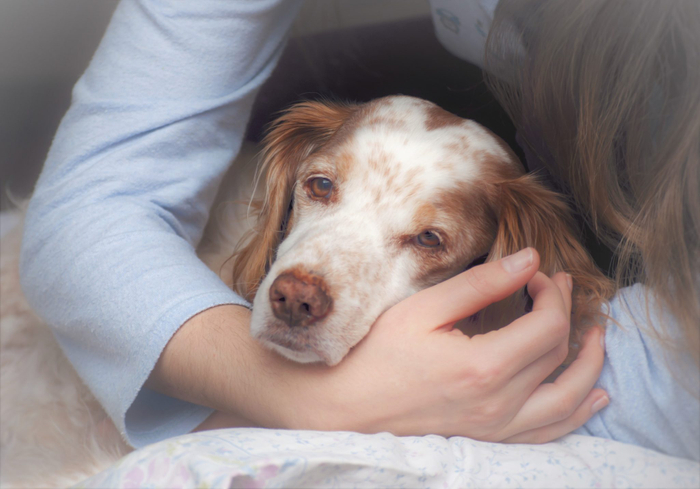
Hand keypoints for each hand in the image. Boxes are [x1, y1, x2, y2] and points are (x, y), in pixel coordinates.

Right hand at [270, 247, 607, 441]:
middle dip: (566, 315)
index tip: (537, 273)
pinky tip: (592, 400)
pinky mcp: (489, 439)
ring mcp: (497, 427)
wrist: (346, 407)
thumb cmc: (376, 354)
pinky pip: (549, 431)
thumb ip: (481, 284)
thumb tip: (528, 259)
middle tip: (558, 288)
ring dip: (589, 367)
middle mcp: (500, 403)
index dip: (552, 293)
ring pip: (568, 399)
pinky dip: (577, 413)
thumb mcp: (424, 309)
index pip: (548, 325)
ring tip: (597, 341)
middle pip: (559, 355)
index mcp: (485, 366)